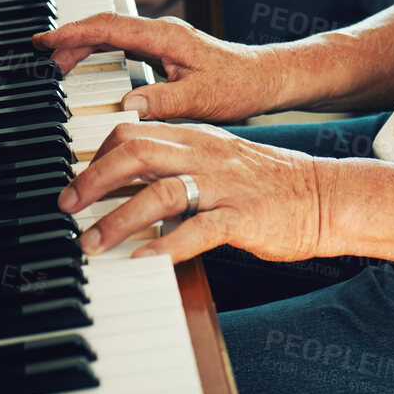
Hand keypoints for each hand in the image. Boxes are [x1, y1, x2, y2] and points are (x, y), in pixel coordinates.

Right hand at [33, 12, 283, 121]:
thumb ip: (164, 101)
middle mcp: (162, 32)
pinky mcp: (167, 51)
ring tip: (58, 62)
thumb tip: (128, 106)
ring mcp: (164, 40)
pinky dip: (102, 51)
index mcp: (166, 37)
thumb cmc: (240, 86)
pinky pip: (125, 45)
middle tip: (42, 54)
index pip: (110, 27)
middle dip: (71, 37)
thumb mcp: (201, 99)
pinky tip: (92, 65)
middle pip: (106, 27)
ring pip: (114, 34)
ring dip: (85, 44)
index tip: (46, 39)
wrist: (266, 79)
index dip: (74, 32)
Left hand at [58, 122, 333, 261]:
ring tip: (92, 243)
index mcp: (198, 138)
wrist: (325, 196)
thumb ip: (179, 164)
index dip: (96, 154)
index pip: (134, 131)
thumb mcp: (220, 161)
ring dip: (117, 219)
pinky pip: (197, 230)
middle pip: (137, 151)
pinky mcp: (243, 217)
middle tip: (67, 206)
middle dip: (93, 179)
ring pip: (160, 191)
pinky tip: (141, 262)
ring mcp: (225, 186)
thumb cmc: (270, 185)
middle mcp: (207, 155)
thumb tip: (129, 182)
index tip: (76, 181)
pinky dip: (164, 246)